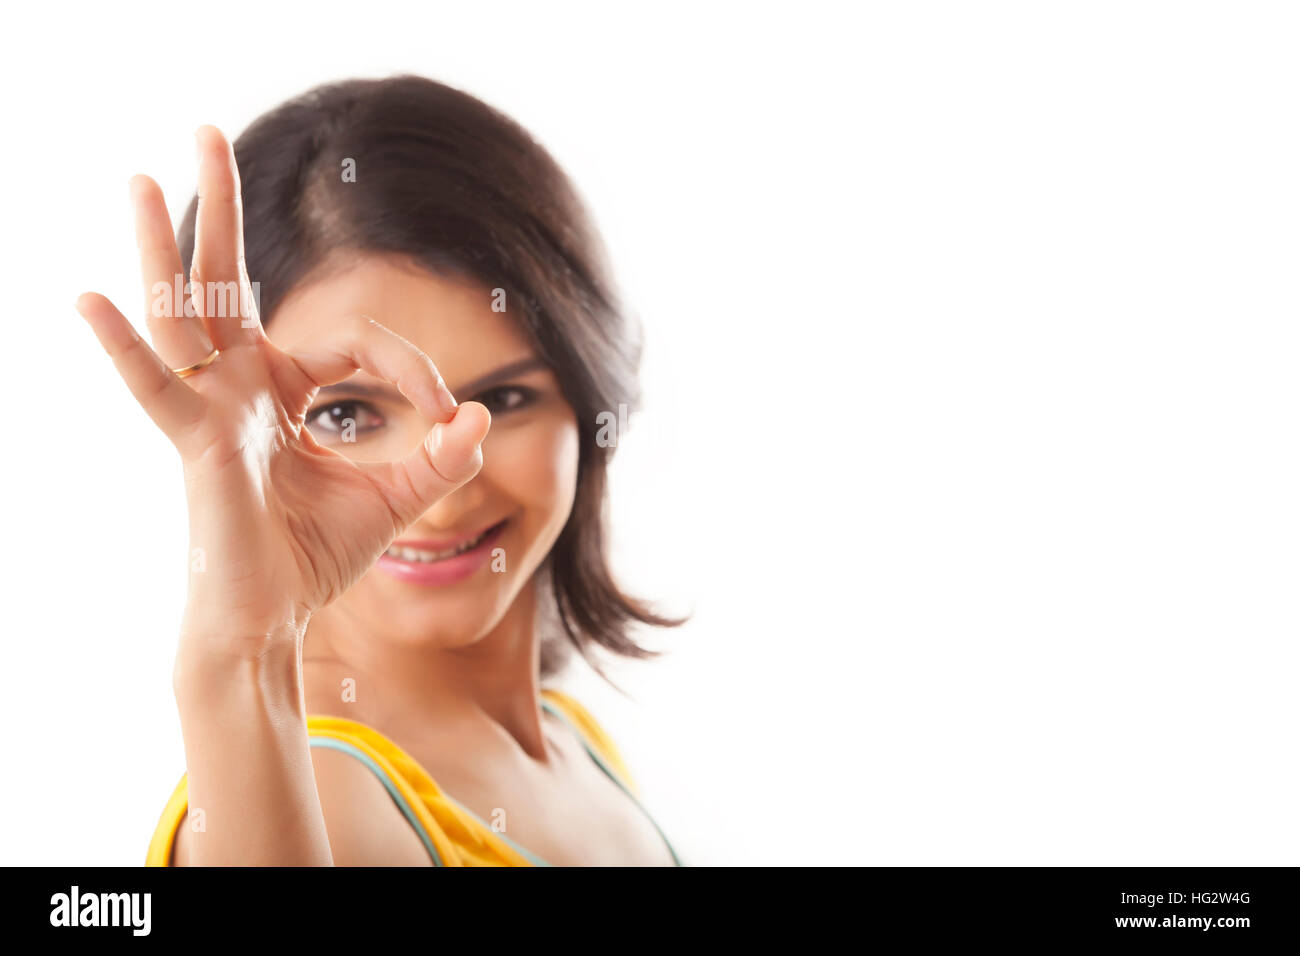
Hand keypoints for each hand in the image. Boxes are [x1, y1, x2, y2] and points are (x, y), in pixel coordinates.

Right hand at [75, 126, 490, 654]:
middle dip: (220, 209)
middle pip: (226, 282)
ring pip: (182, 314)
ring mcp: (212, 409)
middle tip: (203, 131)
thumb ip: (444, 458)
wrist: (274, 621)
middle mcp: (240, 387)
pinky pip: (154, 389)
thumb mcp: (397, 498)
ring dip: (164, 245)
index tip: (448, 416)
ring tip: (138, 176)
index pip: (354, 342)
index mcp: (284, 390)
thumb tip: (484, 414)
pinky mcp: (197, 444)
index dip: (410, 367)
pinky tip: (91, 298)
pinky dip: (123, 348)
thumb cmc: (317, 557)